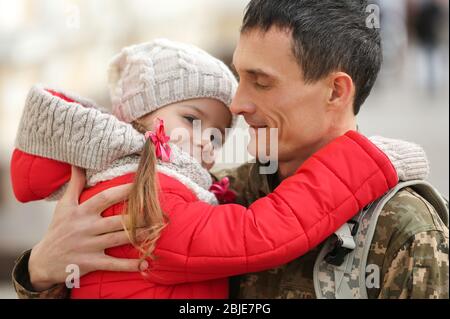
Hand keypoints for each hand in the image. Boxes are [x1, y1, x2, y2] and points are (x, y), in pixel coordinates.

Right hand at [29, 166, 147, 290]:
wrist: (43, 261)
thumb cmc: (57, 230)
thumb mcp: (63, 205)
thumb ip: (74, 184)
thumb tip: (77, 162)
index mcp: (82, 212)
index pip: (106, 198)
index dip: (124, 190)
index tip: (141, 185)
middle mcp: (86, 228)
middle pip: (117, 220)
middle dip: (137, 216)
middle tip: (157, 211)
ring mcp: (89, 246)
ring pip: (119, 239)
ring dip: (139, 236)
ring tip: (157, 230)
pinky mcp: (91, 263)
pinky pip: (113, 264)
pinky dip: (129, 265)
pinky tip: (145, 264)